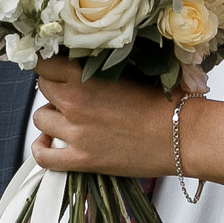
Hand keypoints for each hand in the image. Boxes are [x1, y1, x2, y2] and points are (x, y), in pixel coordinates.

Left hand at [28, 57, 177, 177]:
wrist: (182, 135)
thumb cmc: (165, 103)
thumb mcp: (130, 72)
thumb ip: (100, 67)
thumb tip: (84, 62)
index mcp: (85, 77)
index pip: (44, 63)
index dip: (48, 64)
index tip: (53, 67)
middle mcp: (75, 103)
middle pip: (43, 88)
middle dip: (55, 88)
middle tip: (72, 93)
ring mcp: (76, 133)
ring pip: (40, 119)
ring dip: (52, 117)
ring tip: (69, 118)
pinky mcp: (82, 160)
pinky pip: (44, 157)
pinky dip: (42, 150)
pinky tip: (50, 144)